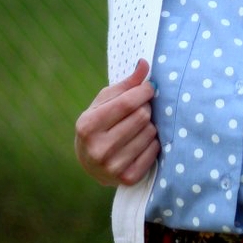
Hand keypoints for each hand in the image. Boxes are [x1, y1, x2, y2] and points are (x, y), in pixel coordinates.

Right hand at [74, 60, 159, 186]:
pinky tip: (141, 142)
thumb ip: (126, 83)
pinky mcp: (127, 178)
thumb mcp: (105, 101)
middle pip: (141, 117)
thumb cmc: (99, 123)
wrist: (90, 163)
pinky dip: (153, 143)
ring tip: (139, 126)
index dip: (144, 91)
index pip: (127, 103)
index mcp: (87, 125)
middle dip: (146, 108)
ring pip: (150, 133)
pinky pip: (154, 151)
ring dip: (150, 125)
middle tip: (141, 109)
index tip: (150, 87)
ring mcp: (112, 167)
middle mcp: (97, 148)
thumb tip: (145, 63)